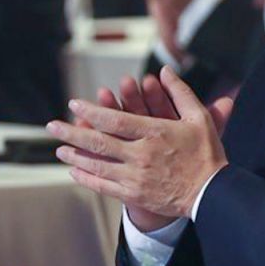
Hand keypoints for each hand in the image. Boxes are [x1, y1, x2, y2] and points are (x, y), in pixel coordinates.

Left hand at [48, 68, 232, 230]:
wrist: (212, 194)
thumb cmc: (207, 154)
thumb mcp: (199, 118)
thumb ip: (181, 92)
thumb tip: (166, 70)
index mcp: (155, 133)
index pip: (115, 120)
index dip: (92, 111)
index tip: (74, 104)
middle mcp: (141, 155)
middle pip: (98, 142)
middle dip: (72, 133)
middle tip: (52, 126)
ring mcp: (135, 177)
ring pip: (97, 164)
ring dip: (75, 156)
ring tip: (59, 149)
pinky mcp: (134, 195)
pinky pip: (104, 186)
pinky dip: (86, 178)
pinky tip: (75, 171)